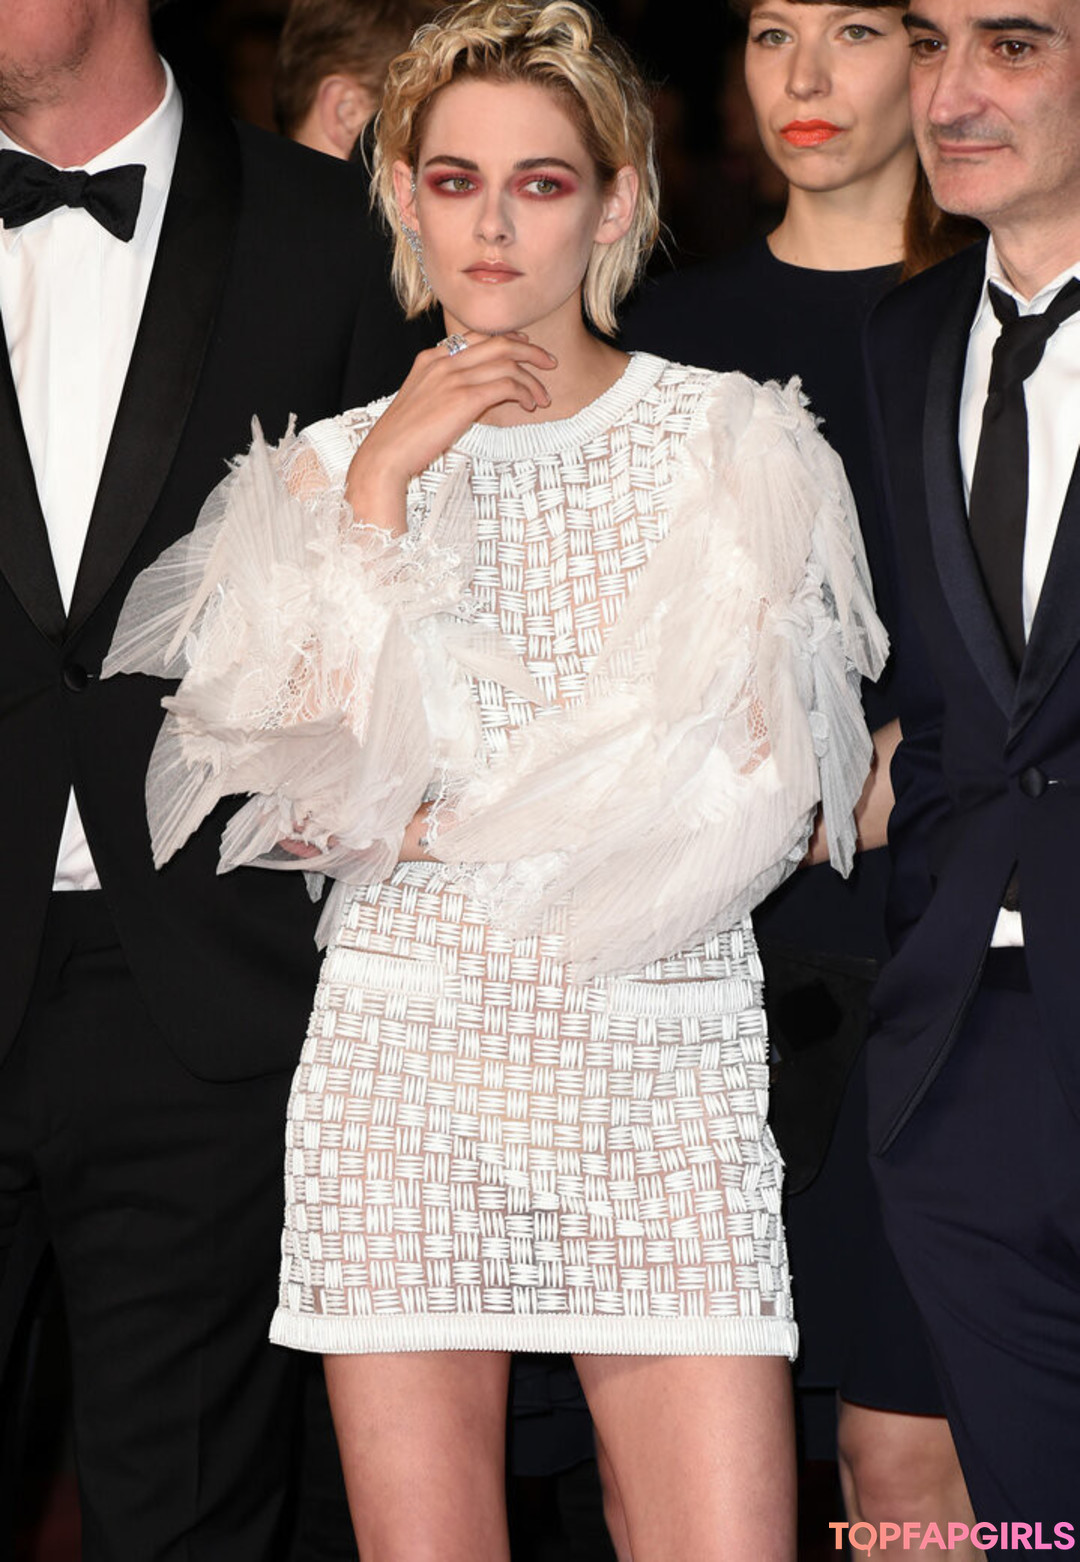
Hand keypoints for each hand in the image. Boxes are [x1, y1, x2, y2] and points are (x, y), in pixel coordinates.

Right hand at [345, 330, 555, 534]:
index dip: (508, 339)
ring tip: (543, 396)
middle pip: (498, 342)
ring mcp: (454, 378)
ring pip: (507, 362)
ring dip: (532, 378)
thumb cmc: (402, 438)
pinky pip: (506, 385)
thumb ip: (444, 390)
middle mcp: (444, 362)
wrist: (385, 455)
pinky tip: (528, 405)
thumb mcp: (421, 402)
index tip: (525, 348)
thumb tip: (471, 396)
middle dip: (530, 350)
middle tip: (549, 363)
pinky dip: (524, 392)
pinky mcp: (464, 398)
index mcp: (431, 358)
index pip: (478, 337)